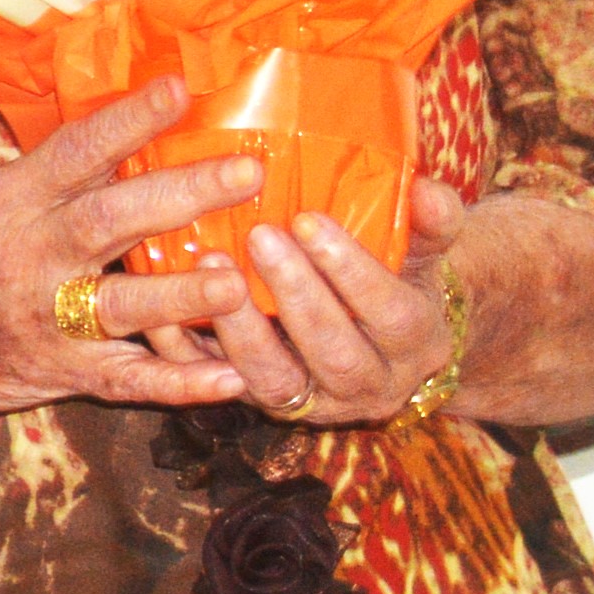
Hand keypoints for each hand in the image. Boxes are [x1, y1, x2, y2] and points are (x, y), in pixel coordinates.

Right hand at [0, 77, 263, 450]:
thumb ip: (48, 180)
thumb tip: (127, 137)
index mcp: (7, 201)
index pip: (75, 151)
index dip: (129, 119)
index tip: (181, 89)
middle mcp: (24, 257)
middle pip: (109, 220)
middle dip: (181, 195)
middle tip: (247, 173)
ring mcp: (39, 320)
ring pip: (120, 305)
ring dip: (183, 296)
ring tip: (240, 282)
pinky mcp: (52, 372)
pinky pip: (123, 382)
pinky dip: (178, 383)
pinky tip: (230, 379)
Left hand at [158, 179, 470, 426]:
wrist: (384, 337)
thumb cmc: (400, 275)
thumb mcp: (424, 250)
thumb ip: (430, 222)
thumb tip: (427, 190)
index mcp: (417, 344)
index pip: (392, 315)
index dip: (352, 271)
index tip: (310, 220)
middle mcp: (369, 385)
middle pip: (334, 353)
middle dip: (295, 296)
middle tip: (259, 236)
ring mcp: (312, 402)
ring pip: (275, 382)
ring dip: (240, 329)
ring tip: (211, 266)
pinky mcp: (261, 403)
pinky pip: (218, 389)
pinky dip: (187, 355)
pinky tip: (162, 312)